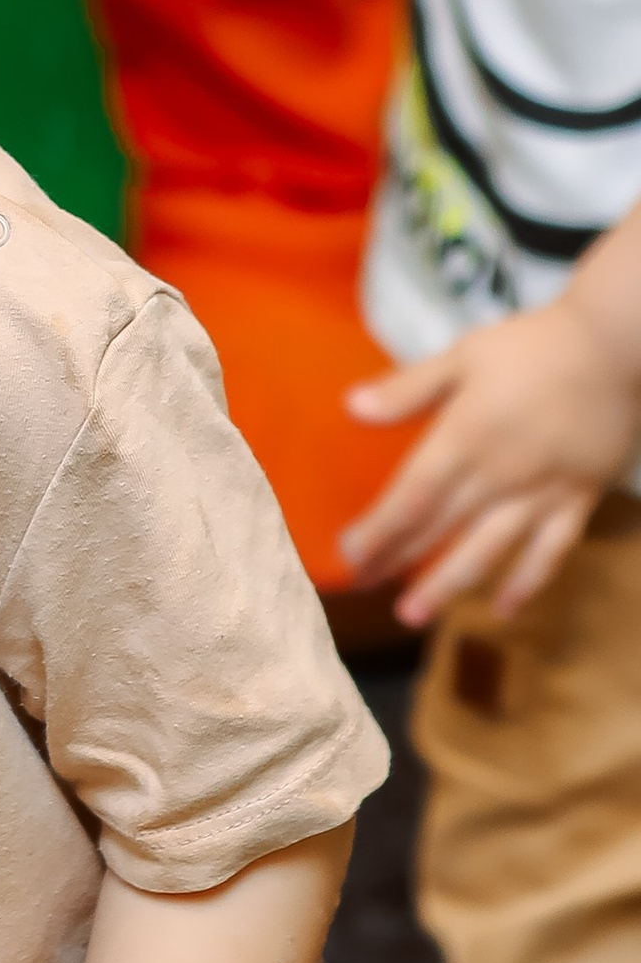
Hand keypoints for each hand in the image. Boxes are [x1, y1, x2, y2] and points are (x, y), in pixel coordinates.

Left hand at [343, 299, 640, 622]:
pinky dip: (527, 583)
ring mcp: (540, 494)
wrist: (615, 346)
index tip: (348, 554)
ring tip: (413, 615)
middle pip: (439, 527)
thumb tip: (350, 407)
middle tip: (362, 586)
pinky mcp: (578, 500)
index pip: (411, 495)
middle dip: (397, 559)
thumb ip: (408, 388)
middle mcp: (498, 475)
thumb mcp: (463, 355)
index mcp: (465, 438)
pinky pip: (550, 552)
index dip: (378, 529)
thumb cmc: (533, 346)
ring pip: (488, 551)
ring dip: (447, 585)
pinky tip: (505, 609)